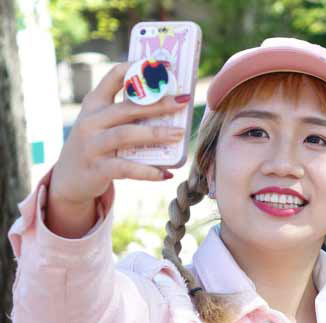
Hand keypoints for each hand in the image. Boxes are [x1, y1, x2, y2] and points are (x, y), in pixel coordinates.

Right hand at [46, 62, 188, 236]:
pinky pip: (126, 168)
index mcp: (94, 104)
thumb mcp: (104, 124)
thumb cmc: (97, 146)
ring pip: (126, 135)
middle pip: (126, 108)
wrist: (68, 180)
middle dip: (157, 103)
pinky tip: (165, 173)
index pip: (114, 77)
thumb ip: (128, 113)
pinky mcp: (96, 169)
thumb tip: (170, 104)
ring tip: (179, 134)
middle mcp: (91, 121)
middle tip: (183, 101)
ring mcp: (92, 145)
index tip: (164, 65)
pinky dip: (147, 171)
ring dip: (156, 134)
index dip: (139, 68)